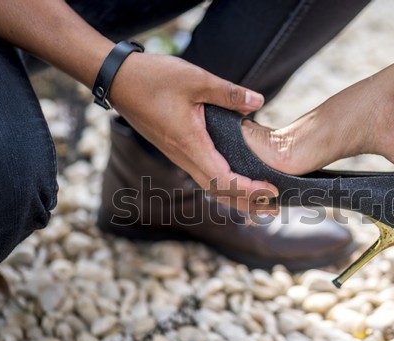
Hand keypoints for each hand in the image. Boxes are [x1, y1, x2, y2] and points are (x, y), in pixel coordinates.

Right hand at [108, 53, 278, 214]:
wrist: (118, 80)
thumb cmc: (153, 78)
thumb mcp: (196, 79)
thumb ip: (228, 93)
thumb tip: (257, 101)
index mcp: (191, 145)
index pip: (224, 180)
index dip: (249, 190)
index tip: (271, 191)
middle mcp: (184, 157)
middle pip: (219, 192)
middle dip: (248, 203)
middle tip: (275, 209)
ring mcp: (179, 156)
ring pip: (211, 187)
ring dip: (236, 197)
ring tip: (261, 202)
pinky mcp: (177, 150)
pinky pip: (203, 176)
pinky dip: (223, 186)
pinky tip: (235, 182)